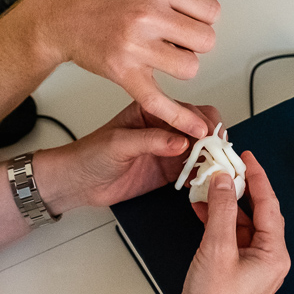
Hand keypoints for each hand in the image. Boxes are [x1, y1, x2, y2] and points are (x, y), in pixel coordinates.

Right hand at [30, 0, 234, 137]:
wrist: (62, 13)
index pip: (211, 10)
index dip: (203, 15)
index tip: (188, 15)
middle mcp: (147, 15)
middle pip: (205, 40)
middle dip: (195, 39)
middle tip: (174, 34)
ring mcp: (135, 46)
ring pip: (190, 67)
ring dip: (183, 63)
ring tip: (163, 52)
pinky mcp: (124, 73)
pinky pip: (158, 101)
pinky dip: (178, 118)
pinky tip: (195, 129)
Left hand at [33, 101, 219, 214]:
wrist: (78, 183)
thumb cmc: (90, 154)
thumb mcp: (119, 143)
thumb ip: (151, 140)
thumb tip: (180, 140)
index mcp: (152, 110)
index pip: (187, 111)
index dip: (202, 124)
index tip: (209, 139)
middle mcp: (164, 128)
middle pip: (201, 128)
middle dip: (213, 140)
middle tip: (215, 155)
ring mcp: (168, 150)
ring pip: (202, 150)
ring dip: (211, 158)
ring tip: (213, 169)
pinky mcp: (168, 171)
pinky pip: (194, 170)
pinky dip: (203, 175)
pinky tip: (203, 181)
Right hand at [162, 153, 289, 293]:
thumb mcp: (217, 249)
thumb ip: (222, 210)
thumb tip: (225, 180)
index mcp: (274, 254)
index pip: (269, 204)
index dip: (257, 177)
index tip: (245, 157)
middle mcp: (267, 260)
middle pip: (257, 213)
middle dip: (239, 188)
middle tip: (225, 166)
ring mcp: (251, 268)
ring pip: (242, 224)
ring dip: (225, 205)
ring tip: (208, 185)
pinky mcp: (234, 274)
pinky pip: (230, 238)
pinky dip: (218, 222)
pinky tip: (202, 210)